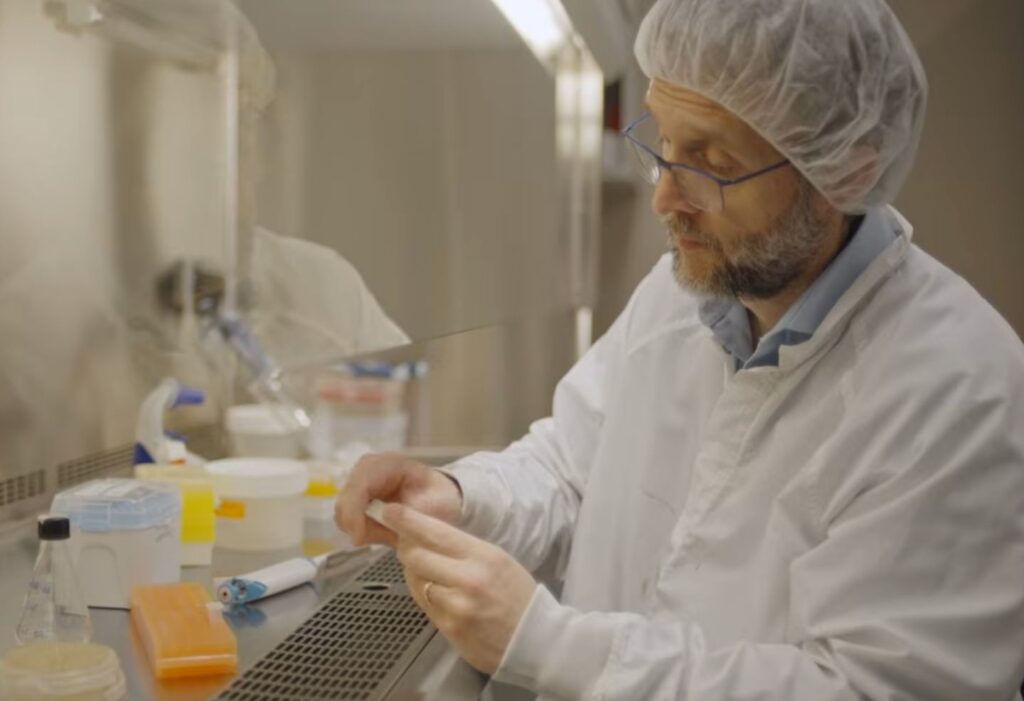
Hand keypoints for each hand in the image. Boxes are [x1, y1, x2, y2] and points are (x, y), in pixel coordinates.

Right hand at [336, 452, 461, 546]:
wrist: (440, 500)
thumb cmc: (439, 499)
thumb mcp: (434, 506)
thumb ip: (411, 513)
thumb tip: (386, 516)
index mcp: (388, 464)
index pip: (360, 484)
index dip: (354, 512)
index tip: (359, 538)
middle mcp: (368, 469)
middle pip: (345, 501)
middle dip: (358, 525)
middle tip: (384, 539)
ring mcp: (359, 483)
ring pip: (343, 514)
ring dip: (363, 530)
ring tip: (390, 533)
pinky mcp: (356, 499)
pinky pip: (348, 522)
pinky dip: (363, 532)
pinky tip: (384, 531)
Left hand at [378, 502, 536, 674]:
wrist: (535, 640)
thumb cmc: (516, 596)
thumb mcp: (497, 560)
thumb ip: (462, 548)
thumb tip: (425, 533)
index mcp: (484, 555)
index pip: (436, 532)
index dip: (408, 520)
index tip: (391, 511)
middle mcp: (468, 579)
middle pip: (415, 556)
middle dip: (407, 548)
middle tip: (408, 544)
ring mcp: (456, 606)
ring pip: (415, 580)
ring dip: (416, 574)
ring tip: (432, 574)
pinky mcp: (448, 628)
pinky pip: (423, 604)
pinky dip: (425, 596)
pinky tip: (439, 595)